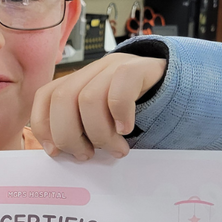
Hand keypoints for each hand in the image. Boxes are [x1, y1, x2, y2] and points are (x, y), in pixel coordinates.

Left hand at [31, 52, 166, 159]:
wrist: (178, 87)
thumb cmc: (135, 113)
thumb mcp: (103, 121)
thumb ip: (82, 130)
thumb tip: (61, 155)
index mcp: (78, 81)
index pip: (45, 96)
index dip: (43, 125)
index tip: (55, 151)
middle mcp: (93, 71)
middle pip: (62, 99)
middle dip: (69, 135)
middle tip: (87, 154)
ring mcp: (115, 66)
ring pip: (89, 99)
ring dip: (99, 134)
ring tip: (114, 149)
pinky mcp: (139, 68)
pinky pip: (120, 89)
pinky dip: (120, 115)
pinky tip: (126, 130)